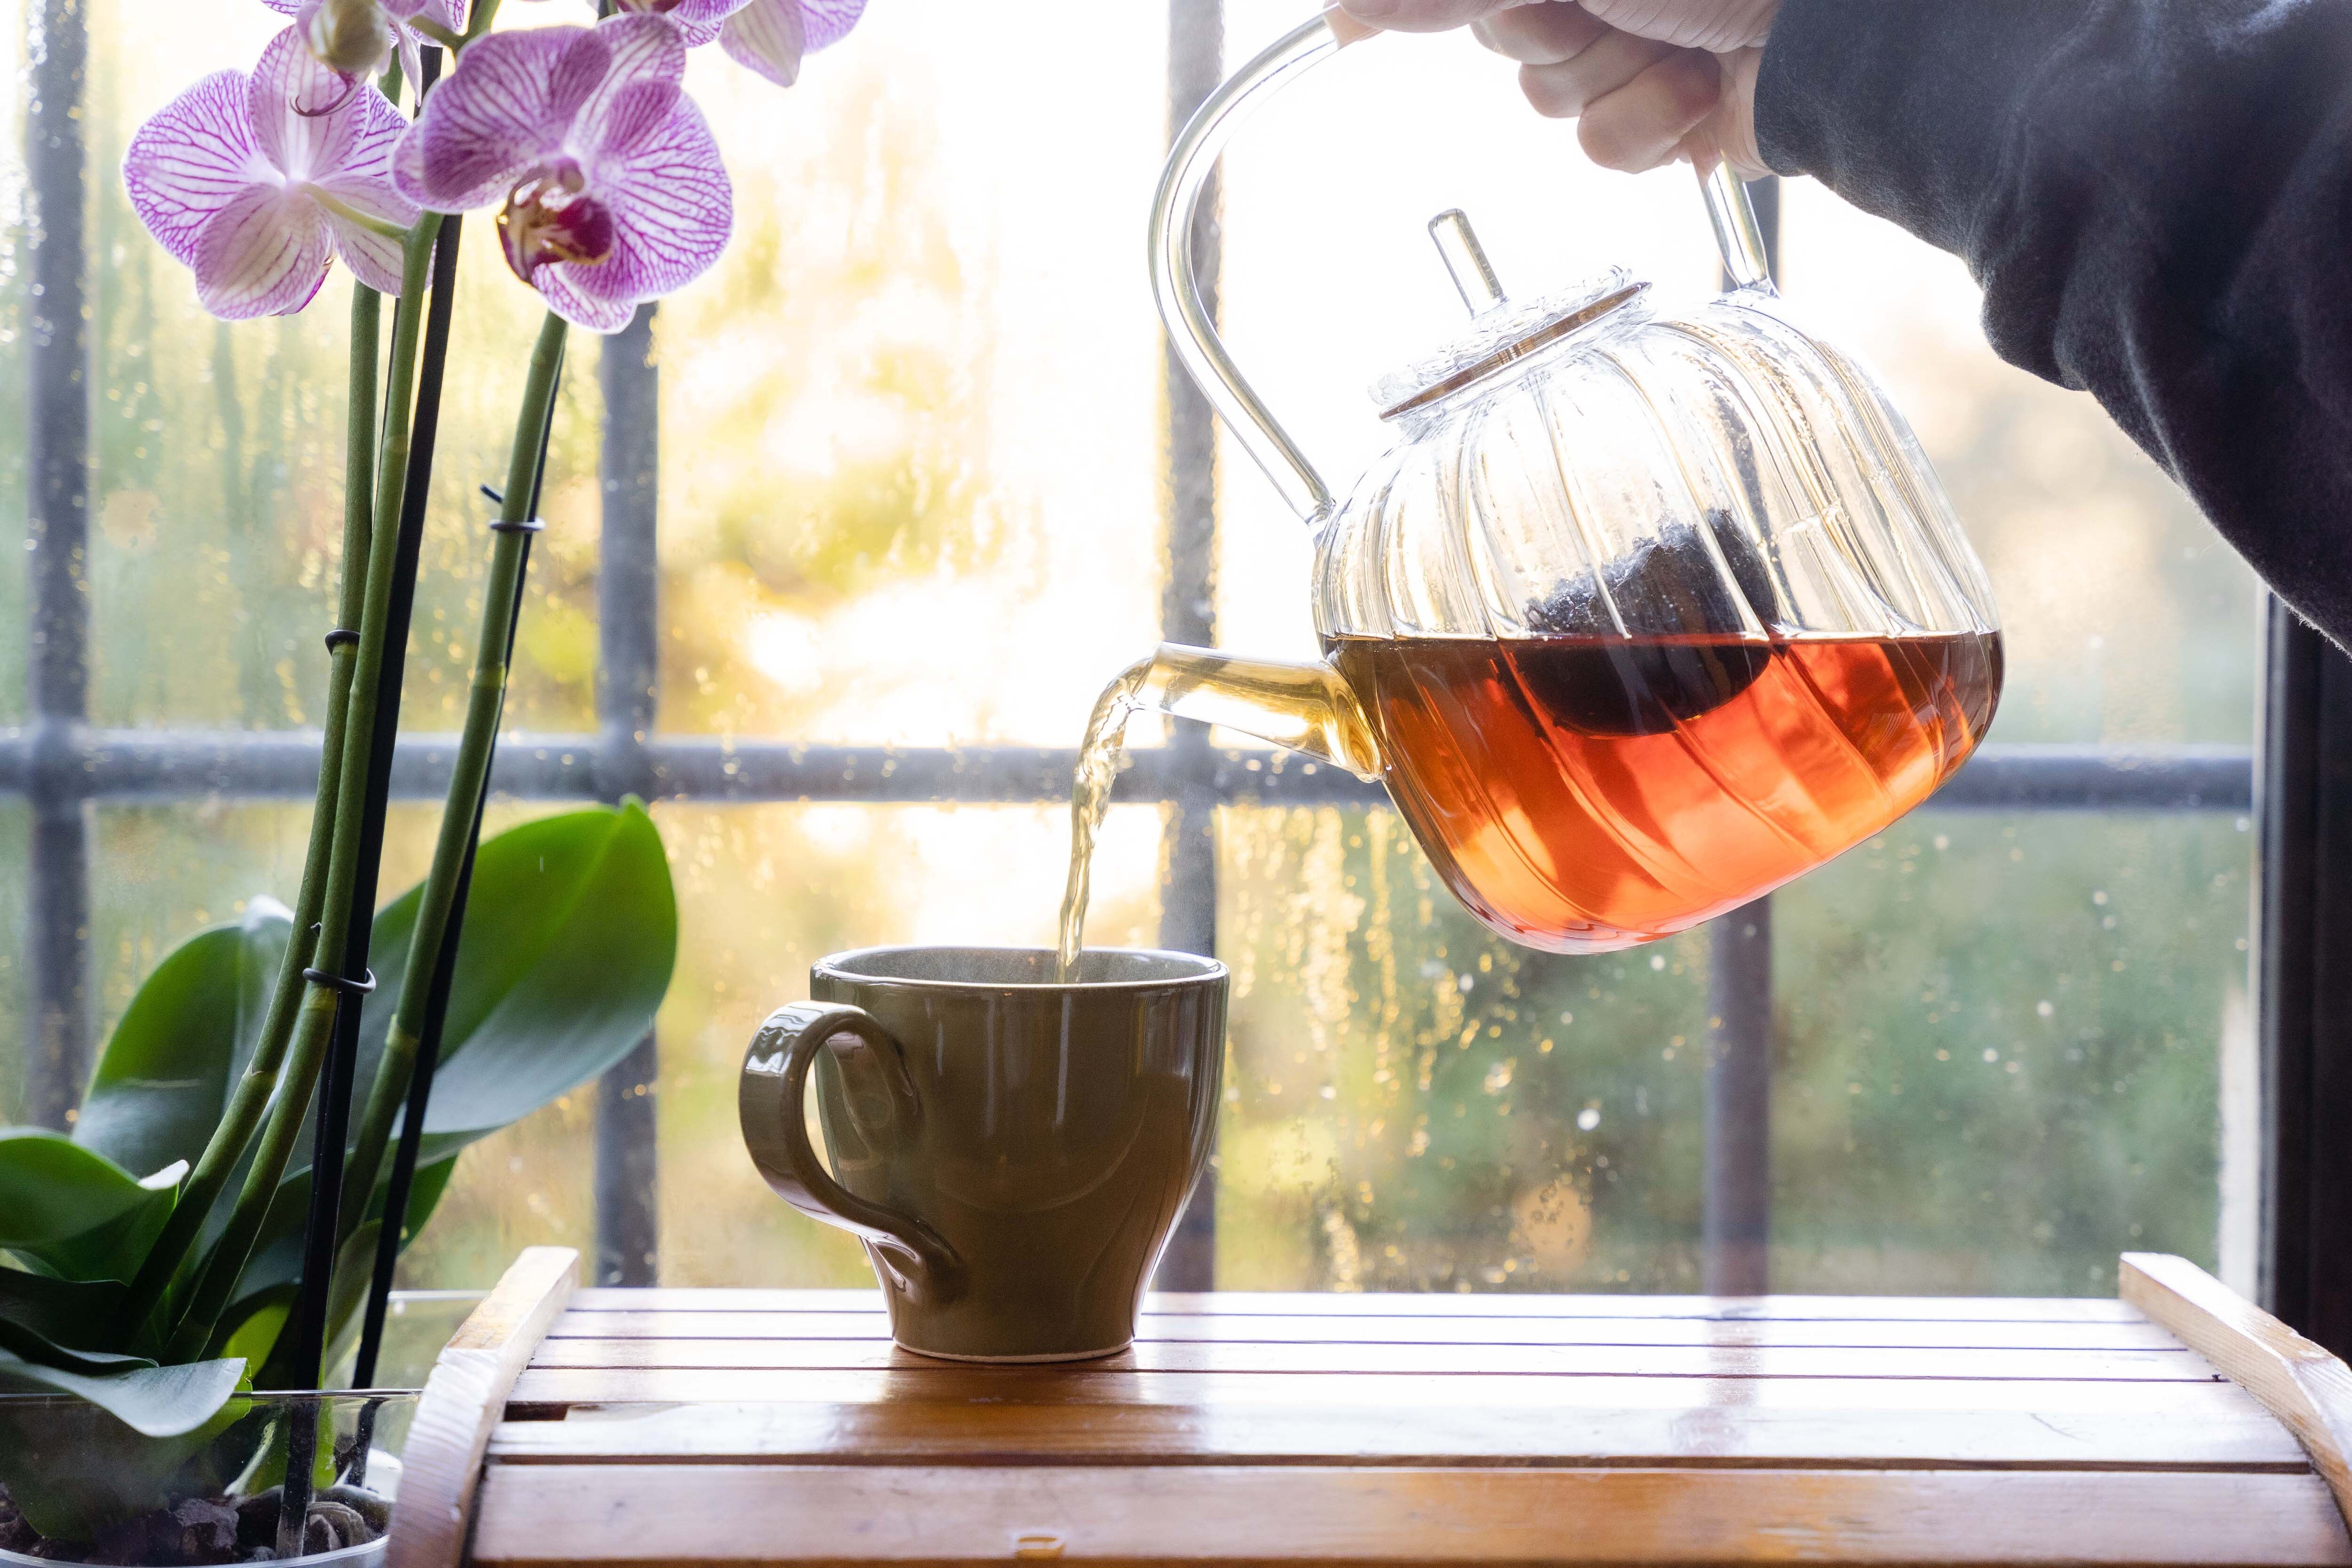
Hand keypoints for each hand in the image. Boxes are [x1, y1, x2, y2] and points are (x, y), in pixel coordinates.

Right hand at [1337, 0, 1775, 178]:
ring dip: (1608, 80)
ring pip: (1548, 98)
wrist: (1850, 27)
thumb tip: (1343, 10)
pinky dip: (1652, 127)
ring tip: (1678, 39)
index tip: (1388, 25)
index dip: (1453, 6)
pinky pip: (1603, 148)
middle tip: (1612, 4)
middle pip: (1497, 28)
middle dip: (1548, 30)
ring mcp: (1640, 38)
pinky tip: (1703, 88)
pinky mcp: (1673, 112)